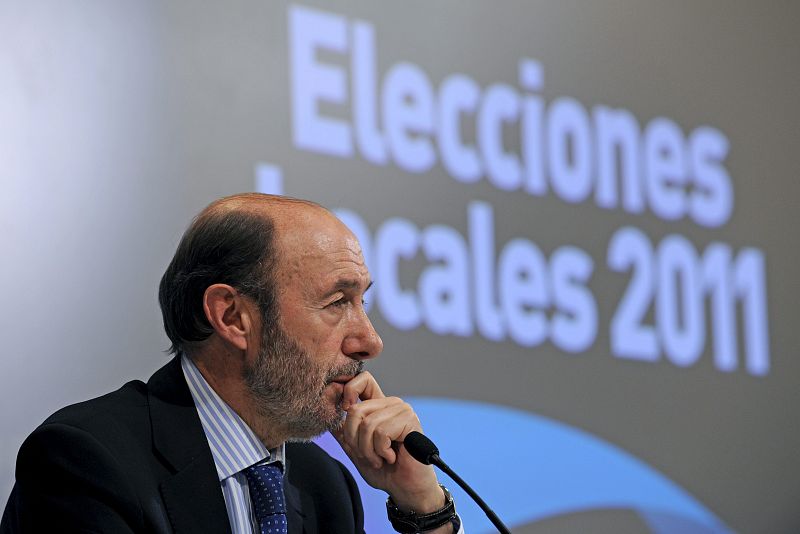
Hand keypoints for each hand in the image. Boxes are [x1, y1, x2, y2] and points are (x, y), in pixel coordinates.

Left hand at [332, 371, 444, 513]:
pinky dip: (380, 451)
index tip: (345, 411)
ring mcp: (402, 411)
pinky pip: (381, 432)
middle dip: (354, 440)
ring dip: (368, 450)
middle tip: (367, 455)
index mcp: (379, 407)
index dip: (348, 390)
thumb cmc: (385, 471)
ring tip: (380, 459)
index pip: (363, 380)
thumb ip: (343, 433)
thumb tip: (327, 416)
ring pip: (367, 424)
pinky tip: (391, 457)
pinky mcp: (410, 421)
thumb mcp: (356, 451)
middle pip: (355, 410)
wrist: (406, 489)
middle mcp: (391, 404)